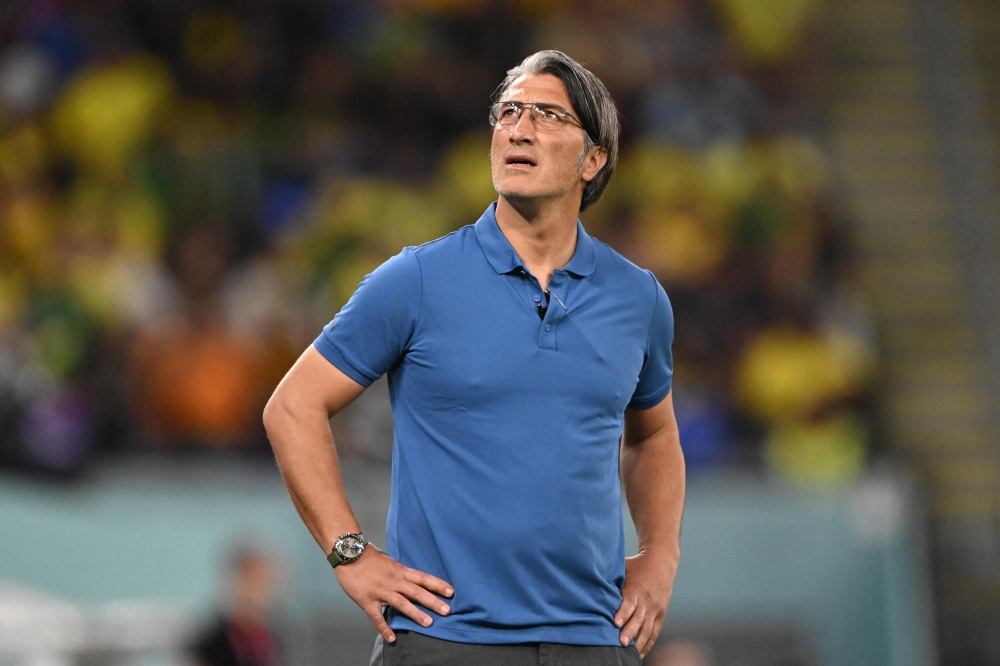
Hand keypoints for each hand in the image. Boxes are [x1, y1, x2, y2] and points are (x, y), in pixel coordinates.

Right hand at [335, 545, 453, 641]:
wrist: (349, 554)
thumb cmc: (368, 556)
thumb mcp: (388, 560)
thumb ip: (399, 571)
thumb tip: (409, 577)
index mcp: (400, 571)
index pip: (423, 578)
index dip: (437, 584)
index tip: (451, 591)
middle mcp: (394, 581)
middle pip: (417, 591)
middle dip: (432, 601)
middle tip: (447, 610)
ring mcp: (381, 591)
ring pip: (402, 603)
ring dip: (416, 614)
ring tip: (429, 623)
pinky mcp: (367, 600)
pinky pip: (377, 617)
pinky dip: (384, 628)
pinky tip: (392, 638)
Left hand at [613, 550, 676, 657]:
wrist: (661, 562)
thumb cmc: (637, 565)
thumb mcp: (624, 568)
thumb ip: (612, 580)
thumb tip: (590, 584)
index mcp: (635, 589)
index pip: (629, 603)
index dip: (622, 613)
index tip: (615, 623)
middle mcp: (646, 601)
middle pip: (638, 619)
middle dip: (630, 632)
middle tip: (622, 643)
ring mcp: (655, 609)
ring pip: (647, 628)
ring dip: (639, 641)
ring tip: (631, 654)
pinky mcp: (661, 614)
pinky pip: (655, 631)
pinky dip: (648, 643)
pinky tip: (640, 653)